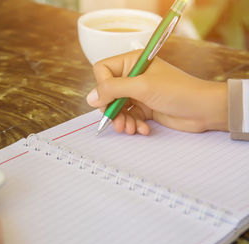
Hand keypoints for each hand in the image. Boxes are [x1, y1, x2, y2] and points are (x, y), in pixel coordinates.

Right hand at [86, 50, 227, 134]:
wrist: (204, 110)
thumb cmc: (178, 91)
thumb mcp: (142, 87)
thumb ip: (113, 90)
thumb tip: (89, 98)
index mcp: (132, 61)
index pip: (103, 70)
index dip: (102, 86)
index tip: (108, 100)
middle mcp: (133, 76)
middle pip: (108, 92)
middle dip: (112, 109)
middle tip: (117, 121)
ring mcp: (139, 92)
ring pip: (117, 107)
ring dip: (122, 120)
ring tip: (129, 129)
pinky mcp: (145, 107)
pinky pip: (129, 117)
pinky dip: (133, 125)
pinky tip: (142, 129)